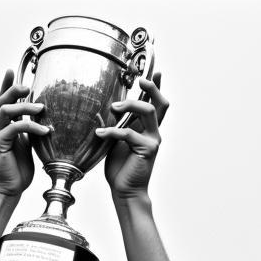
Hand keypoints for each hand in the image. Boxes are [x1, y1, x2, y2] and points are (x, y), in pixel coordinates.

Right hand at [0, 70, 48, 199]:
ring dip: (24, 106)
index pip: (2, 101)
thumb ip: (29, 130)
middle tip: (29, 86)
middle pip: (1, 100)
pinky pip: (14, 128)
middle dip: (14, 89)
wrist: (9, 190)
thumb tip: (42, 116)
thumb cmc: (18, 170)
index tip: (12, 70)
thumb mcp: (27, 145)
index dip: (6, 84)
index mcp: (2, 126)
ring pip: (6, 110)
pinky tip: (44, 130)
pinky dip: (30, 126)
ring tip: (41, 108)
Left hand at [98, 74, 167, 199]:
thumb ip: (118, 124)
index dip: (156, 86)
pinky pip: (129, 133)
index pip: (155, 103)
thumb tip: (109, 107)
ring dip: (130, 105)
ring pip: (148, 111)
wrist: (124, 190)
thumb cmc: (120, 168)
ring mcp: (153, 140)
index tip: (153, 70)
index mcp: (147, 128)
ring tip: (113, 107)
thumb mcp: (117, 141)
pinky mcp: (148, 149)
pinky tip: (99, 133)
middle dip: (151, 87)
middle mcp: (153, 132)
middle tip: (138, 81)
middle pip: (160, 103)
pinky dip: (113, 131)